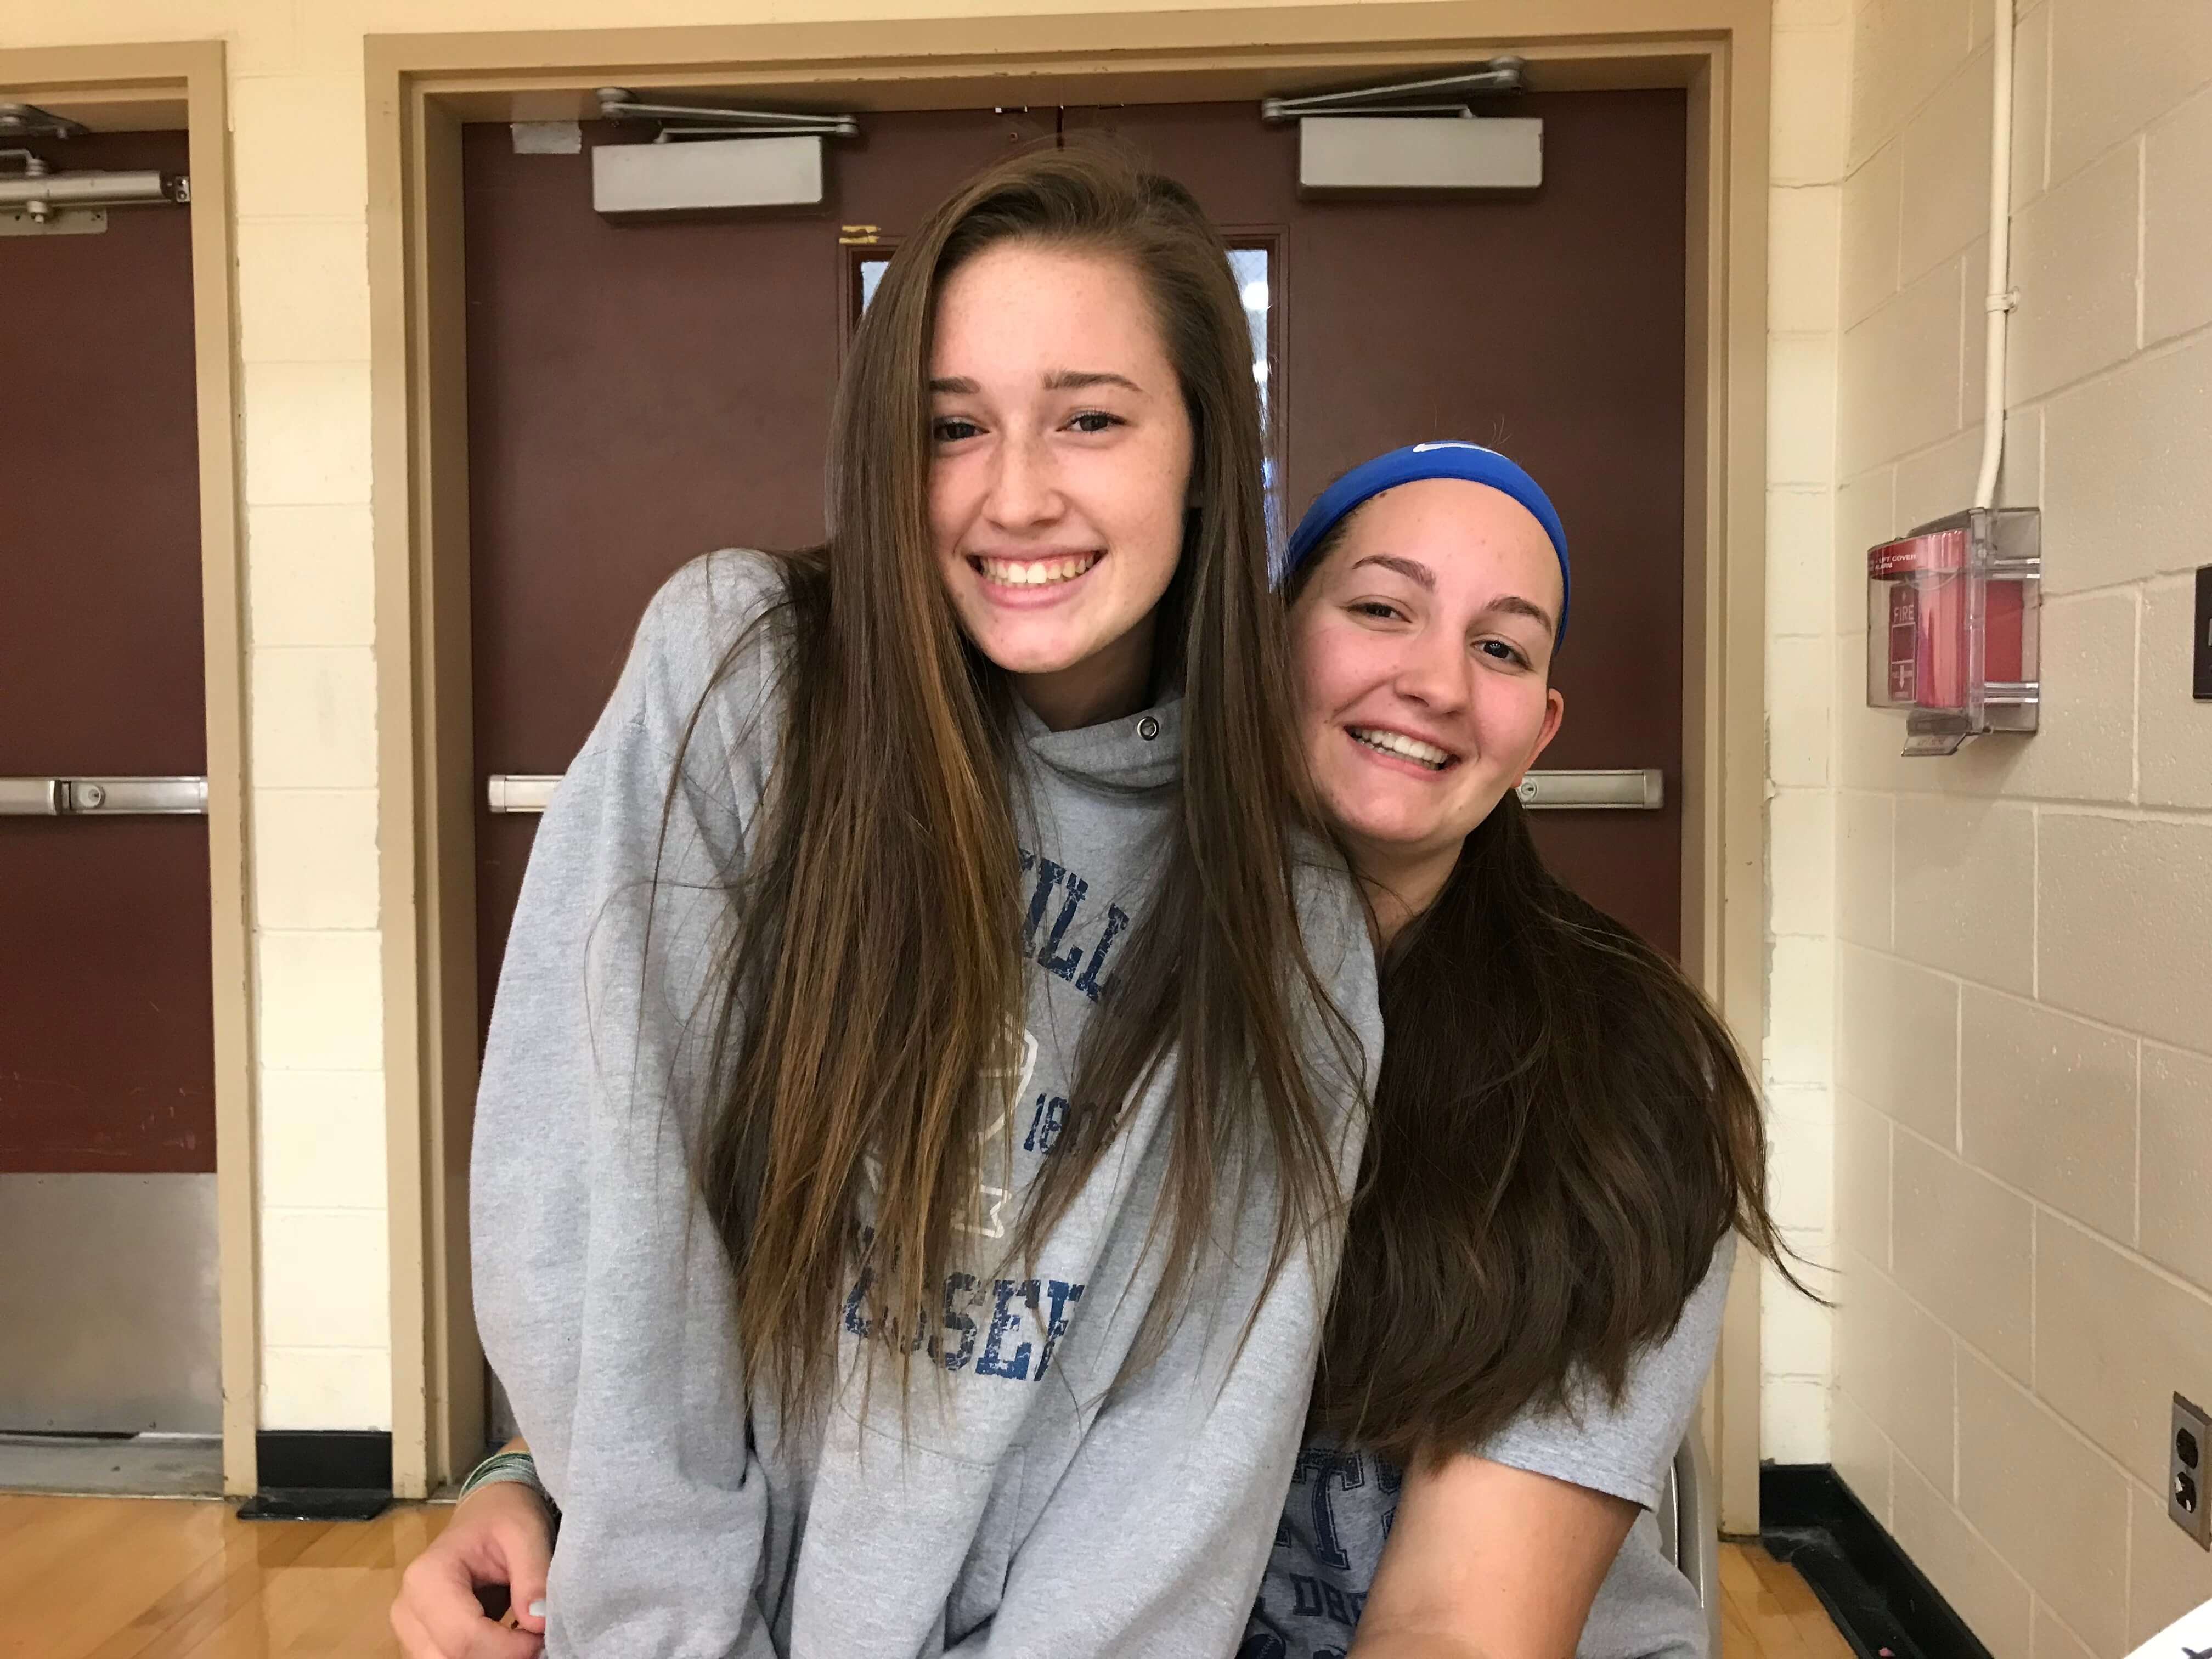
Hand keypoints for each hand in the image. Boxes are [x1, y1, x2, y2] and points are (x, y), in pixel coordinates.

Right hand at [391, 1478, 554, 1657]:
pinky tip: (505, 1642)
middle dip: (500, 1657)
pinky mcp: (419, 1641)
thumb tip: (537, 1623)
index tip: (542, 1635)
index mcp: (427, 1578)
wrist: (485, 1512)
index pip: (465, 1638)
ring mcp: (408, 1629)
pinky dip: (482, 1657)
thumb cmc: (504, 1516)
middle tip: (536, 1639)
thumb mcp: (527, 1532)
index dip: (510, 1649)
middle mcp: (407, 1609)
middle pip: (452, 1658)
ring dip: (491, 1658)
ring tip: (522, 1638)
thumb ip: (533, 1576)